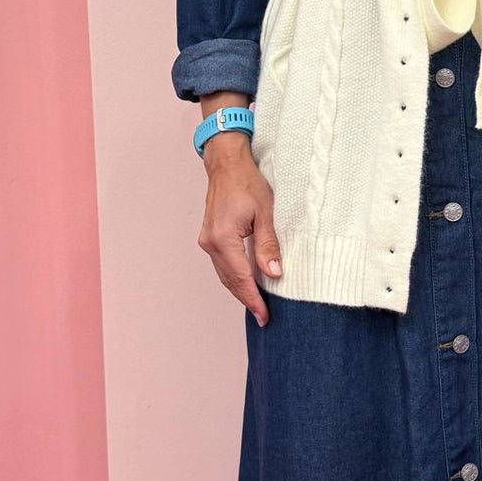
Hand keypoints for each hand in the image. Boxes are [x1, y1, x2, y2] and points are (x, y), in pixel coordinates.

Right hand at [197, 138, 280, 325]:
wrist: (226, 163)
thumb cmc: (247, 182)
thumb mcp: (266, 212)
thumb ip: (268, 245)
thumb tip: (274, 273)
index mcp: (223, 238)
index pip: (240, 278)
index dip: (254, 299)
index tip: (265, 316)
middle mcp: (210, 242)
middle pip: (230, 281)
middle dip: (247, 300)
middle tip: (264, 317)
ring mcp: (208, 240)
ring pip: (225, 274)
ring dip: (240, 290)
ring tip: (258, 305)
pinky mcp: (210, 237)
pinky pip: (223, 264)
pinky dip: (234, 276)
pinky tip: (247, 283)